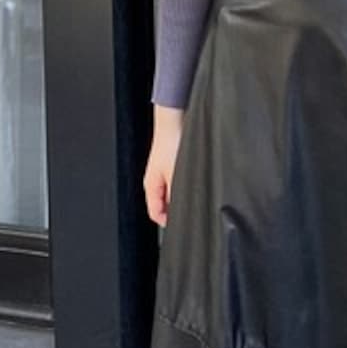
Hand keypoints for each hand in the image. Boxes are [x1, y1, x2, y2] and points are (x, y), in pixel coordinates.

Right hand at [144, 105, 184, 226]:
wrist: (174, 120)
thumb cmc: (171, 142)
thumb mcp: (176, 174)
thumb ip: (176, 195)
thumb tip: (181, 211)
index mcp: (151, 187)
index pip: (156, 214)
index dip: (169, 223)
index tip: (184, 227)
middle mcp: (155, 181)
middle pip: (165, 206)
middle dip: (177, 211)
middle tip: (192, 214)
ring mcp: (164, 173)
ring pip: (172, 194)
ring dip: (182, 198)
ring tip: (195, 197)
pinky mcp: (172, 165)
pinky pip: (178, 183)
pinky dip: (185, 186)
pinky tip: (196, 183)